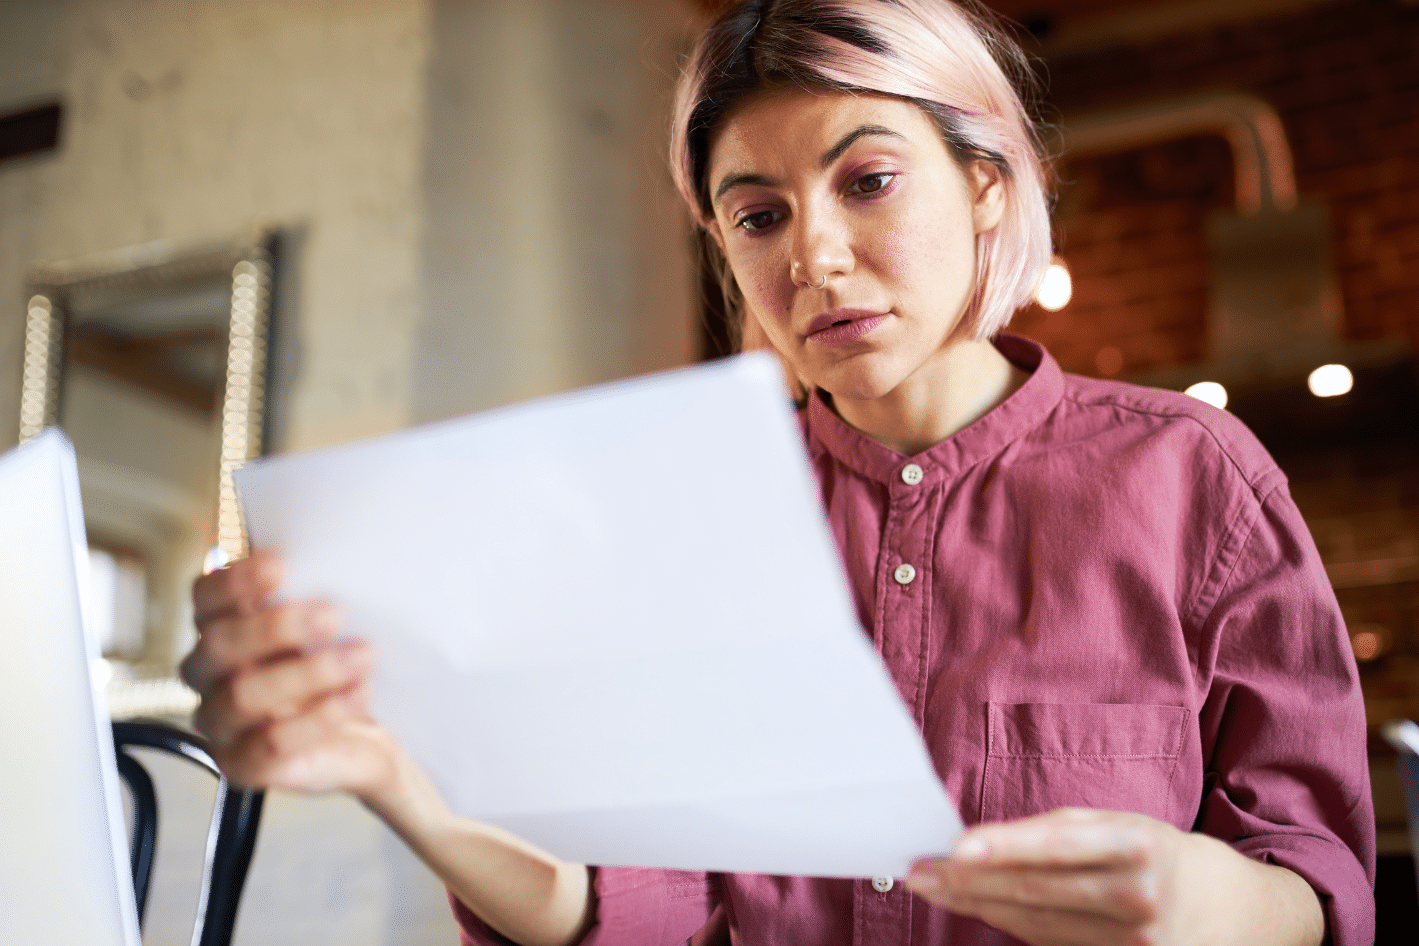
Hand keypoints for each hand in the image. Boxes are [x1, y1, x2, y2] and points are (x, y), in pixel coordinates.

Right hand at [180, 550, 394, 796]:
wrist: (366, 736)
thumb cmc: (340, 667)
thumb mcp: (334, 625)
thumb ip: (319, 591)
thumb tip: (344, 556)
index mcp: (220, 627)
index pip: (206, 597)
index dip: (237, 580)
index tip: (283, 564)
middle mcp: (209, 674)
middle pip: (219, 645)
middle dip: (277, 626)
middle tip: (333, 613)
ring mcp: (221, 723)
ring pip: (245, 695)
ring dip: (309, 673)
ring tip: (361, 656)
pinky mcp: (243, 765)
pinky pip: (270, 745)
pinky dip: (320, 717)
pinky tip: (358, 694)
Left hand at [905, 808, 1323, 945]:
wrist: (1241, 918)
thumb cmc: (1169, 857)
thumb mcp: (1128, 826)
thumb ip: (1062, 832)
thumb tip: (986, 840)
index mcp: (1143, 846)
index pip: (1060, 847)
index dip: (1005, 848)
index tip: (955, 848)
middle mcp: (1141, 899)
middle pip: (1038, 892)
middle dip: (970, 882)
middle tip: (920, 871)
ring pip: (1037, 925)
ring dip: (978, 906)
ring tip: (935, 887)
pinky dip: (1012, 927)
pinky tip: (979, 910)